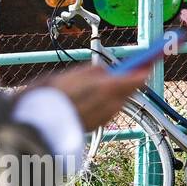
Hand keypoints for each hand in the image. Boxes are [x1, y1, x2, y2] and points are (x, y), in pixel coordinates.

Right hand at [30, 63, 152, 131]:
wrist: (35, 125)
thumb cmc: (51, 95)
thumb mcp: (72, 74)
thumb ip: (94, 71)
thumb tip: (106, 70)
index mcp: (108, 89)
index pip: (137, 78)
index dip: (145, 67)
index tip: (151, 59)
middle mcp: (111, 105)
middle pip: (129, 90)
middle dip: (128, 80)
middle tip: (127, 69)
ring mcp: (104, 118)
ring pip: (118, 101)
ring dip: (114, 92)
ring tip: (99, 83)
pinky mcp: (95, 126)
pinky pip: (106, 110)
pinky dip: (103, 103)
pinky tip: (89, 98)